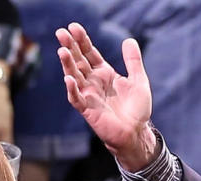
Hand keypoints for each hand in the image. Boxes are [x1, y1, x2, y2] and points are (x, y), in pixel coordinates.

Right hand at [56, 23, 156, 170]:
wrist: (137, 133)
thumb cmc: (137, 110)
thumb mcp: (139, 81)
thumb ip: (133, 62)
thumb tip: (129, 40)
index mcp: (104, 73)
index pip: (89, 53)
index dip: (82, 41)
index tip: (73, 27)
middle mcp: (93, 82)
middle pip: (78, 61)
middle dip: (70, 47)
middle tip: (61, 32)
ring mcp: (89, 95)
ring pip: (74, 77)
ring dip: (67, 65)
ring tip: (62, 51)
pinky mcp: (88, 110)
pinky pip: (77, 98)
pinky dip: (72, 89)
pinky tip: (69, 79)